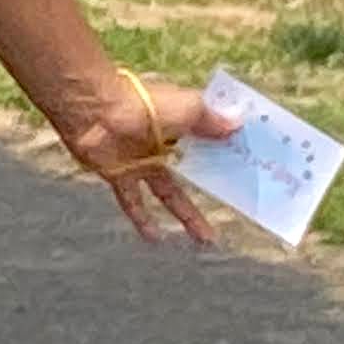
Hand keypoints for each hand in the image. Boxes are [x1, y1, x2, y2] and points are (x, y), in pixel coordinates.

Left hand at [53, 70, 234, 243]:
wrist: (98, 112)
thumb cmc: (147, 104)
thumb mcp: (190, 108)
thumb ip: (212, 121)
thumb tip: (238, 126)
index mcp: (179, 125)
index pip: (206, 141)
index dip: (223, 152)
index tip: (244, 167)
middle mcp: (160, 145)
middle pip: (191, 171)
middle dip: (212, 187)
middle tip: (235, 205)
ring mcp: (140, 162)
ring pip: (168, 193)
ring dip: (186, 215)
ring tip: (205, 239)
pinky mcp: (119, 175)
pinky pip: (132, 201)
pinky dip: (142, 220)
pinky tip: (155, 238)